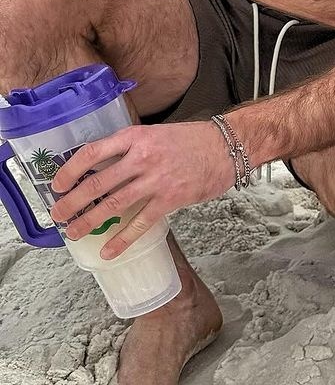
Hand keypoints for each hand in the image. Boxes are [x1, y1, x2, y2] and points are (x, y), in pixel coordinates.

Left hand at [48, 122, 234, 258]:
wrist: (227, 146)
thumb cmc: (192, 140)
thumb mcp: (156, 134)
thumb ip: (131, 148)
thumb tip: (105, 168)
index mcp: (135, 137)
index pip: (91, 153)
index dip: (69, 171)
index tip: (57, 184)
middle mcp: (142, 157)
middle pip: (96, 182)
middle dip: (72, 202)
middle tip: (58, 214)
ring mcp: (155, 179)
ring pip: (112, 204)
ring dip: (89, 221)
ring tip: (74, 232)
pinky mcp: (170, 199)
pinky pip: (140, 223)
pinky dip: (122, 240)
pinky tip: (110, 251)